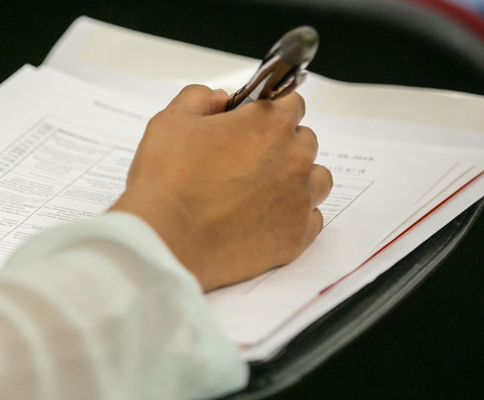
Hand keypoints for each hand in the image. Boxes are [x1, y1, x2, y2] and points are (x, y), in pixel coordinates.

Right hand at [109, 85, 331, 290]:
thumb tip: (219, 99)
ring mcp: (300, 199)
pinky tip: (266, 218)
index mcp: (268, 124)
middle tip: (246, 160)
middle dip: (281, 145)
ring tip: (262, 190)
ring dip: (296, 179)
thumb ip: (199, 98)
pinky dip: (294, 216)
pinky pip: (313, 219)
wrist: (168, 239)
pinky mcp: (297, 236)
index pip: (292, 102)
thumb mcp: (171, 121)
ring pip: (316, 179)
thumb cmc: (167, 181)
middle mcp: (294, 158)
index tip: (252, 122)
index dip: (270, 111)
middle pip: (304, 140)